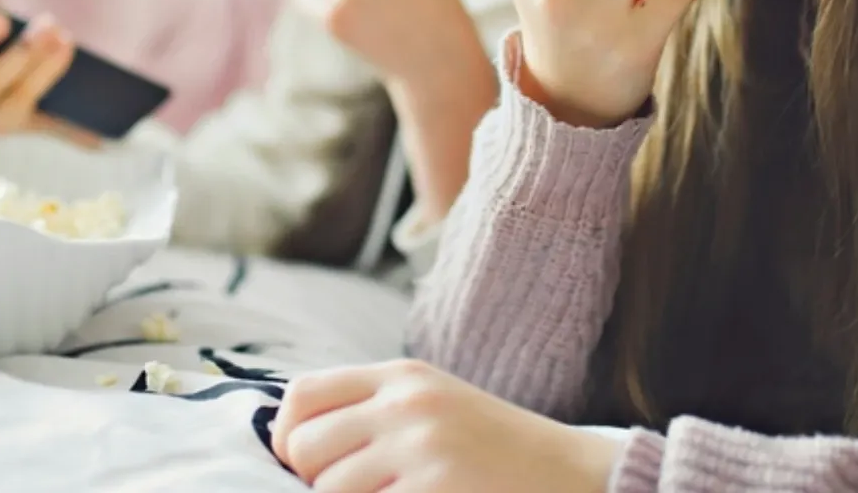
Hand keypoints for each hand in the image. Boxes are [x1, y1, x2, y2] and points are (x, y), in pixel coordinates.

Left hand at [272, 359, 619, 492]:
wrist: (572, 474)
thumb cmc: (493, 449)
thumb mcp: (432, 406)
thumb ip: (370, 411)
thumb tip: (289, 442)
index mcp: (400, 376)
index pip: (301, 395)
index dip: (285, 436)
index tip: (303, 465)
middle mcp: (406, 404)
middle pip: (303, 447)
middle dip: (311, 481)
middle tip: (351, 490)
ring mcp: (422, 449)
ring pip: (327, 490)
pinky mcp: (436, 491)